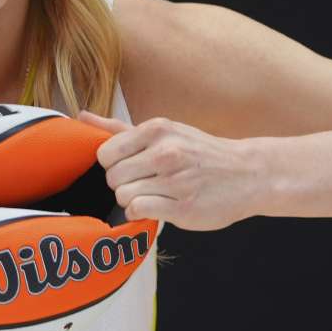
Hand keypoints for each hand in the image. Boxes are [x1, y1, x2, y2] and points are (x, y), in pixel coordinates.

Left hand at [78, 112, 260, 230]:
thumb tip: (82, 117)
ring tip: (155, 194)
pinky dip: (142, 213)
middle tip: (145, 183)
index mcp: (158, 130)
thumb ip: (120, 128)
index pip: (105, 153)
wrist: (249, 173)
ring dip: (133, 200)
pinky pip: (138, 211)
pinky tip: (158, 206)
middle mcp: (166, 152)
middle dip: (122, 184)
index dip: (113, 164)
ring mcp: (175, 180)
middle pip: (112, 177)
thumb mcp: (165, 132)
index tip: (130, 167)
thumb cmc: (201, 153)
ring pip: (123, 196)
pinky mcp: (183, 207)